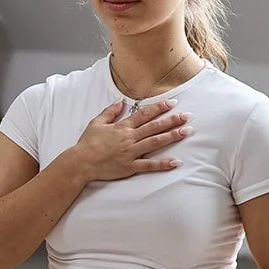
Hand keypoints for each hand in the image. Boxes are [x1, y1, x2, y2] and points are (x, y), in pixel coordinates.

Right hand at [74, 98, 191, 183]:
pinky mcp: (129, 167)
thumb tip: (121, 102)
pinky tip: (175, 162)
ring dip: (172, 136)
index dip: (159, 107)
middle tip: (187, 116)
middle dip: (172, 120)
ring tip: (186, 132)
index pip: (144, 114)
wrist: (80, 162)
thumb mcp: (96, 123)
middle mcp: (129, 138)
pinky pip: (149, 165)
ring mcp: (130, 152)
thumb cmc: (87, 143)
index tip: (172, 102)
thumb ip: (110, 112)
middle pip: (154, 127)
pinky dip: (162, 164)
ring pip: (155, 142)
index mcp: (122, 127)